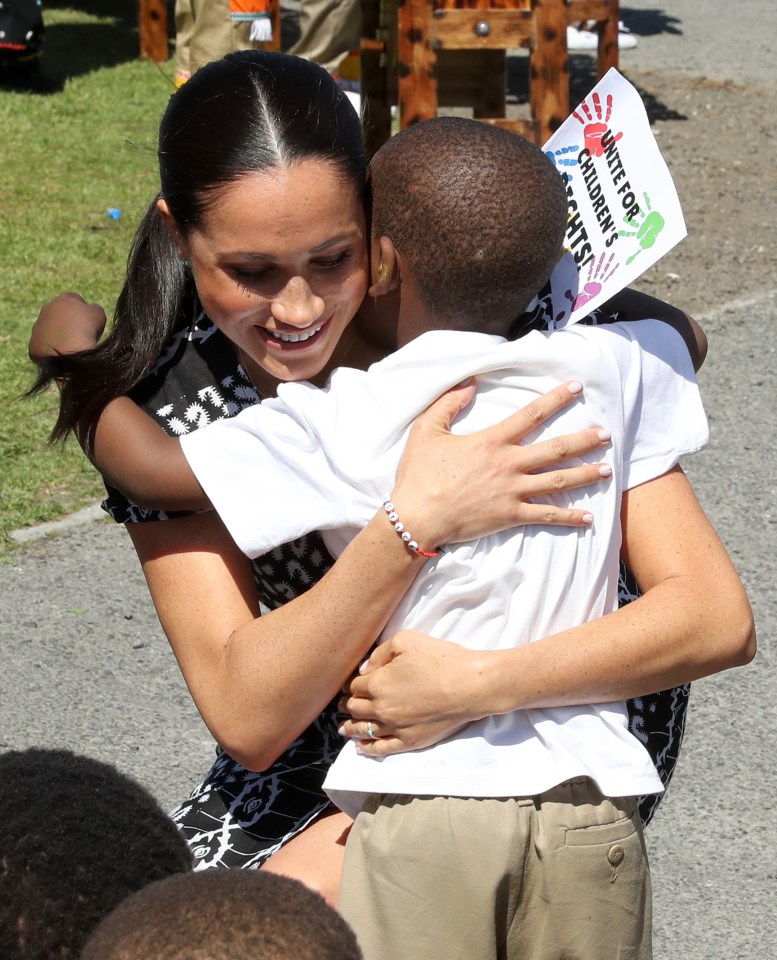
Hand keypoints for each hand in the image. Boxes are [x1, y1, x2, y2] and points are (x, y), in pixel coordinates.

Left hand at [29, 292, 106, 361]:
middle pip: (59, 312)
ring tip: (70, 345)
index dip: (83, 309)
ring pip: (49, 328)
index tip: (88, 321)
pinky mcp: (33, 343)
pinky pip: (44, 344)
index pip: (75, 299)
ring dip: (58, 334)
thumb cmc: (86, 329)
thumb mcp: (99, 314)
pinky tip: (61, 353)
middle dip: (67, 320)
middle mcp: (47, 309)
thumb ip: (94, 309)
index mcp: (64, 299)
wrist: (69, 352)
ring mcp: (38, 326)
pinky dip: (52, 347)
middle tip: (79, 333)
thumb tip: (89, 310)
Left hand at [339, 631, 488, 755]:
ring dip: (350, 728)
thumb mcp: (406, 640)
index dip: (349, 685)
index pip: (354, 686)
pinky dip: (367, 749)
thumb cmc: (441, 659)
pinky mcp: (410, 742)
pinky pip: (381, 749)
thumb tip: (365, 670)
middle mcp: (381, 708)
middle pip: (355, 708)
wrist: (470, 686)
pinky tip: (360, 747)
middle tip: (344, 704)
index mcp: (377, 683)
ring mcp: (395, 728)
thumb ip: (380, 653)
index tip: (348, 685)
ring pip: (364, 730)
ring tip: (343, 728)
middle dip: (348, 704)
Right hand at [390, 379, 611, 546]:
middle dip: (584, 440)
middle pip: (556, 449)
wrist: (417, 516)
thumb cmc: (419, 474)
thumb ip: (449, 403)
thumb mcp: (426, 430)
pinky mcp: (510, 516)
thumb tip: (469, 381)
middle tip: (606, 434)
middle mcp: (508, 464)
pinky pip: (546, 516)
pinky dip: (570, 517)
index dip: (556, 399)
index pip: (532, 414)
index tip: (576, 388)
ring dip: (585, 474)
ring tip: (607, 470)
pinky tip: (589, 517)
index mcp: (492, 441)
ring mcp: (512, 492)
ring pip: (557, 481)